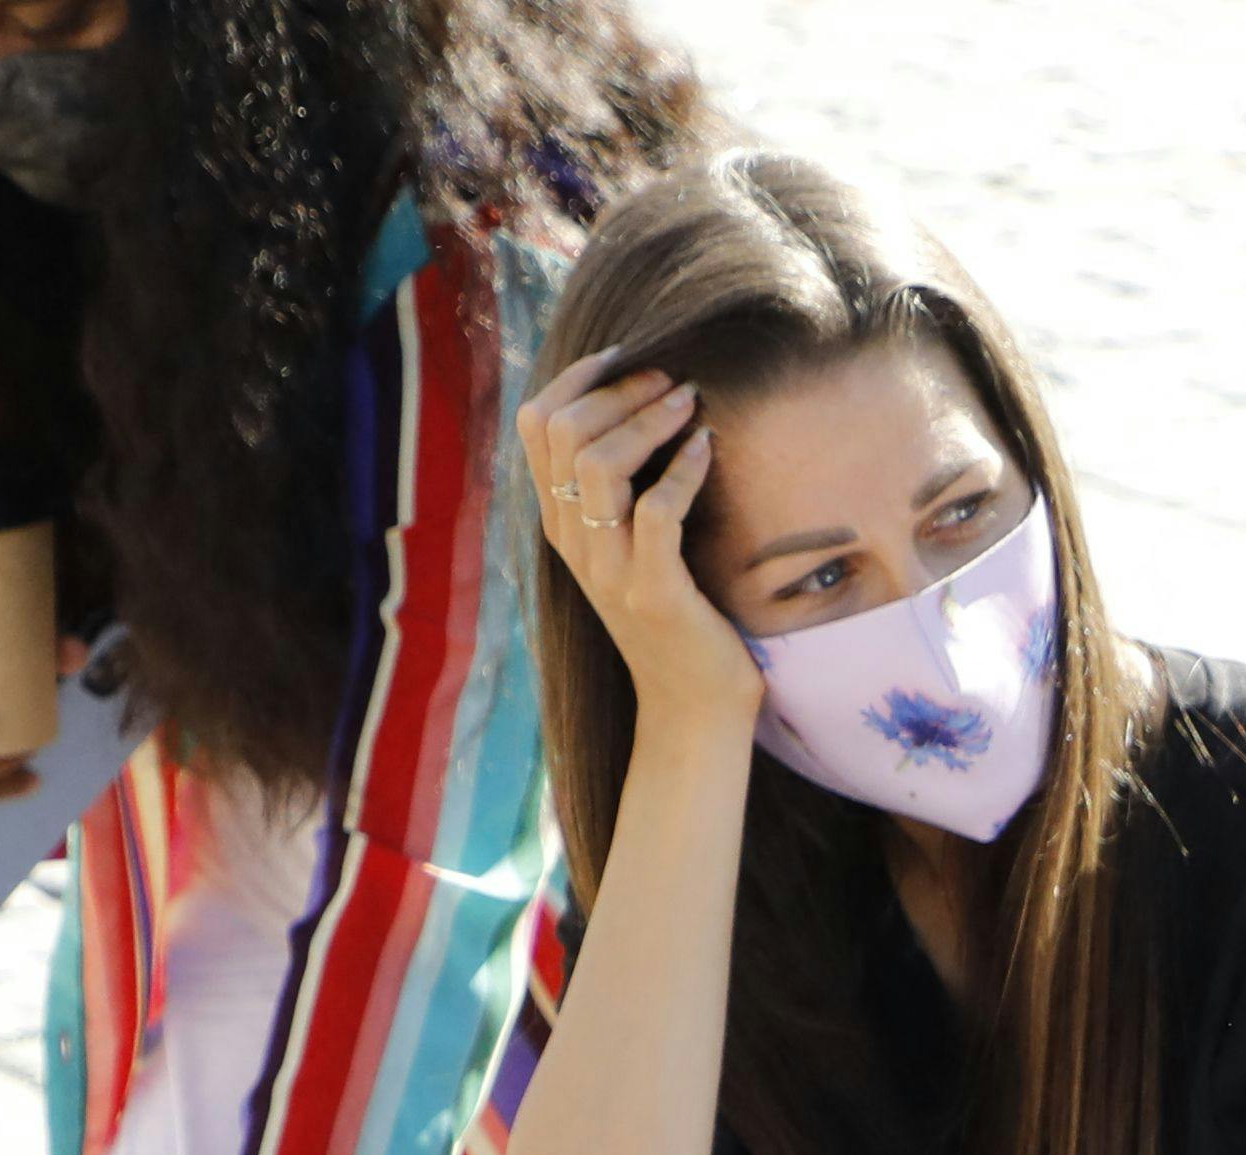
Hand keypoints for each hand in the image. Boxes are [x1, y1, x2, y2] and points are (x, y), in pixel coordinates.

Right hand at [526, 351, 765, 731]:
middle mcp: (573, 543)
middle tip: (672, 378)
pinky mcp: (654, 594)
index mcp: (560, 522)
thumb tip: (639, 404)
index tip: (629, 356)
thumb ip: (620, 489)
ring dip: (650, 420)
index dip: (578, 376)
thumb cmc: (678, 615)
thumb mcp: (632, 544)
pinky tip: (708, 450)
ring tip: (692, 404)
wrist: (694, 707)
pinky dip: (684, 470)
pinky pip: (656, 513)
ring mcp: (609, 570)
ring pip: (599, 464)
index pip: (537, 422)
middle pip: (564, 431)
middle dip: (620, 389)